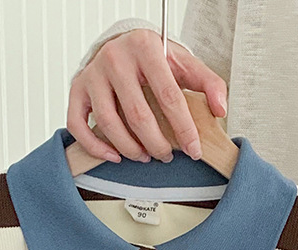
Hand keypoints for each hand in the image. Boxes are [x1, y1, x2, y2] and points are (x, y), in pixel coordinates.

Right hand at [68, 28, 227, 163]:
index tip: (193, 150)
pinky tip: (116, 156)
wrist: (124, 45)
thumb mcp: (186, 64)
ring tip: (145, 156)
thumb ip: (210, 84)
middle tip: (168, 156)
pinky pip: (78, 124)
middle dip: (157, 144)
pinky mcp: (77, 88)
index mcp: (146, 47)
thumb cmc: (156, 60)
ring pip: (109, 124)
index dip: (183, 129)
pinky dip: (96, 147)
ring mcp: (93, 73)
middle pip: (138, 115)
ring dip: (130, 149)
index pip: (168, 96)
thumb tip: (220, 110)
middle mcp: (115, 57)